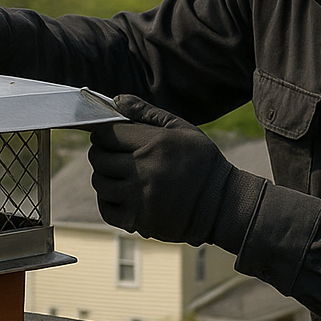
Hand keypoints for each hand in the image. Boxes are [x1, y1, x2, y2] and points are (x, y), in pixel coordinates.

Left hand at [88, 94, 266, 250]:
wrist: (222, 204)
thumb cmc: (203, 162)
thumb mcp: (182, 129)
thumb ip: (147, 112)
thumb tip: (117, 99)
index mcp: (155, 143)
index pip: (107, 134)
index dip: (102, 133)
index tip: (108, 137)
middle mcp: (144, 169)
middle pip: (99, 158)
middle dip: (101, 153)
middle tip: (113, 155)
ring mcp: (140, 197)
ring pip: (100, 183)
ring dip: (105, 177)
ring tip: (120, 176)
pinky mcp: (139, 220)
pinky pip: (106, 209)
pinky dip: (108, 201)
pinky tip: (122, 195)